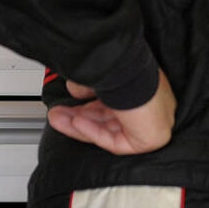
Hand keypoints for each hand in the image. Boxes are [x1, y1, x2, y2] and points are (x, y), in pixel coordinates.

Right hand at [47, 68, 175, 154]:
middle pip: (109, 116)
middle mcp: (151, 102)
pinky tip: (75, 123)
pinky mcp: (148, 139)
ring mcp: (152, 121)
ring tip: (56, 118)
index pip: (116, 101)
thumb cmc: (125, 67)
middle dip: (79, 115)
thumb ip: (89, 84)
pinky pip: (114, 140)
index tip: (71, 103)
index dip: (90, 104)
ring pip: (108, 128)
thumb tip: (74, 90)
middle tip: (57, 113)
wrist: (134, 74)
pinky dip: (92, 132)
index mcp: (146, 84)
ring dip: (79, 124)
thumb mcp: (101, 75)